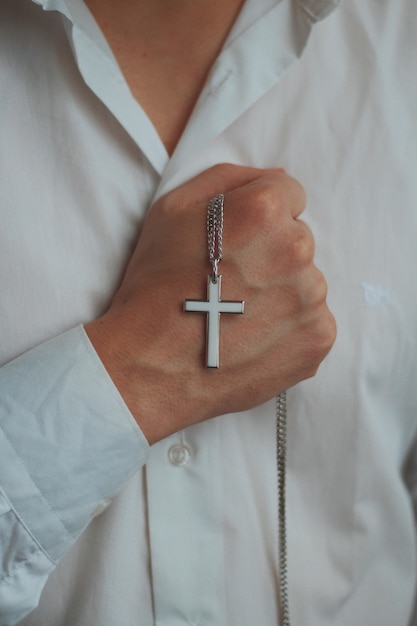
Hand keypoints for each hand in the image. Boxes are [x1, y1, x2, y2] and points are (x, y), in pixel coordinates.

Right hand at [86, 164, 335, 442]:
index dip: (260, 216)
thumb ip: (229, 179)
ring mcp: (312, 299)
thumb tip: (276, 177)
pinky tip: (254, 337)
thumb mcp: (171, 209)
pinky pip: (313, 320)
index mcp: (265, 211)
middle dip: (272, 252)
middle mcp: (297, 250)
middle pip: (298, 238)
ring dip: (282, 291)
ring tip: (239, 315)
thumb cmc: (155, 286)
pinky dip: (290, 327)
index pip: (289, 194)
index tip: (237, 241)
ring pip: (306, 281)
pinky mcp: (318, 339)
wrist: (152, 367)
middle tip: (231, 282)